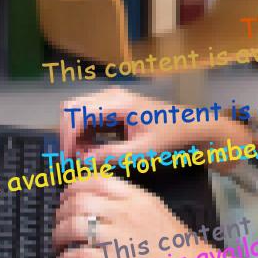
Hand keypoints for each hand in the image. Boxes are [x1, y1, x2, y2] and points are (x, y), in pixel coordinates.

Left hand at [53, 177, 205, 257]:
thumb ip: (134, 208)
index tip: (68, 195)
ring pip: (72, 225)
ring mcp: (117, 237)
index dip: (75, 187)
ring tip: (58, 242)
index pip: (96, 180)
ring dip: (58, 234)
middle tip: (59, 220)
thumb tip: (107, 210)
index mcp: (139, 198)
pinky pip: (75, 254)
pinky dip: (65, 257)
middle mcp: (126, 212)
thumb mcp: (160, 215)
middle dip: (61, 211)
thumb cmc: (185, 252)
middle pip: (78, 200)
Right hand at [59, 87, 238, 166]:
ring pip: (78, 112)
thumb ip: (110, 156)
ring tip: (86, 158)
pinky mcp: (114, 107)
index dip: (67, 137)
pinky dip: (85, 134)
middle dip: (68, 135)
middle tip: (73, 159)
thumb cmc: (170, 137)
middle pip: (71, 108)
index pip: (76, 113)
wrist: (190, 127)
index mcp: (118, 103)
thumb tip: (83, 161)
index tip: (68, 159)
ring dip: (76, 135)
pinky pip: (89, 117)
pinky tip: (94, 150)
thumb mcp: (141, 152)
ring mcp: (112, 99)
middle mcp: (112, 96)